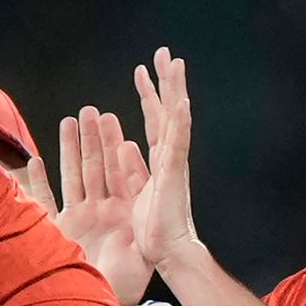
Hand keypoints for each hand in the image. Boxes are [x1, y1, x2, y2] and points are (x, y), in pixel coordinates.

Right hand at [26, 106, 152, 305]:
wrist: (108, 303)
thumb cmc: (130, 280)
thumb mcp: (142, 248)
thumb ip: (141, 222)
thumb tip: (144, 206)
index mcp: (127, 208)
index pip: (122, 168)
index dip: (115, 143)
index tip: (111, 119)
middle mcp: (105, 208)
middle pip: (97, 165)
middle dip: (94, 138)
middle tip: (91, 111)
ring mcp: (83, 216)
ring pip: (75, 174)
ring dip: (71, 149)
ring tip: (69, 122)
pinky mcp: (62, 229)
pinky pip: (49, 198)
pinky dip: (40, 181)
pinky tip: (35, 161)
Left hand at [119, 47, 200, 267]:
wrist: (170, 251)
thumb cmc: (154, 229)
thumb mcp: (135, 193)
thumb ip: (130, 169)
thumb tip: (123, 145)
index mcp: (159, 160)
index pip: (153, 120)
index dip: (149, 95)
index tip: (144, 71)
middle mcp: (169, 156)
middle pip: (166, 112)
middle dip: (165, 82)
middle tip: (164, 54)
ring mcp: (174, 163)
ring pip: (174, 120)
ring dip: (175, 91)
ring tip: (174, 65)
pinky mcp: (174, 176)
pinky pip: (177, 145)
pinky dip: (180, 124)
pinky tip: (181, 103)